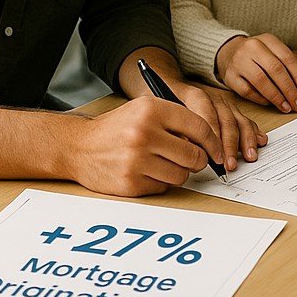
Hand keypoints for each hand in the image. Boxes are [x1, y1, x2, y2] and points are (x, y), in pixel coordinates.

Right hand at [68, 96, 231, 196]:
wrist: (79, 147)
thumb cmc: (117, 127)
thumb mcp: (144, 109)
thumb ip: (175, 119)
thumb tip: (209, 140)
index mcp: (151, 110)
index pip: (198, 127)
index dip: (213, 141)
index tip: (217, 151)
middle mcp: (144, 133)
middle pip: (193, 155)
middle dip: (199, 161)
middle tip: (194, 161)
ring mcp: (136, 160)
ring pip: (181, 175)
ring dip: (179, 173)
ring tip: (166, 164)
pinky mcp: (130, 183)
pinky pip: (163, 187)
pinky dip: (161, 183)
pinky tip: (148, 172)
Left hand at [165, 78, 266, 171]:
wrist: (168, 84)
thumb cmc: (163, 102)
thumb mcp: (161, 112)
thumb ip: (175, 129)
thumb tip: (190, 150)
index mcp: (192, 94)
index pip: (206, 113)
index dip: (212, 136)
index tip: (213, 157)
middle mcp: (211, 96)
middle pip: (225, 119)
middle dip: (230, 144)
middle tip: (230, 164)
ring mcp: (223, 102)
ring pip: (238, 120)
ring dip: (245, 140)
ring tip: (249, 156)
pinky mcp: (231, 108)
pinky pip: (245, 119)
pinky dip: (253, 131)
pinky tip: (260, 141)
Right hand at [216, 33, 296, 111]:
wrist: (229, 52)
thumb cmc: (259, 55)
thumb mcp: (273, 51)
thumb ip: (288, 65)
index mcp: (267, 39)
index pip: (287, 58)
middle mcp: (252, 47)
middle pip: (275, 70)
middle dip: (290, 90)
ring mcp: (239, 61)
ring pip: (261, 81)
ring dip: (277, 97)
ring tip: (287, 108)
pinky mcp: (230, 77)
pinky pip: (247, 91)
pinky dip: (261, 99)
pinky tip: (271, 104)